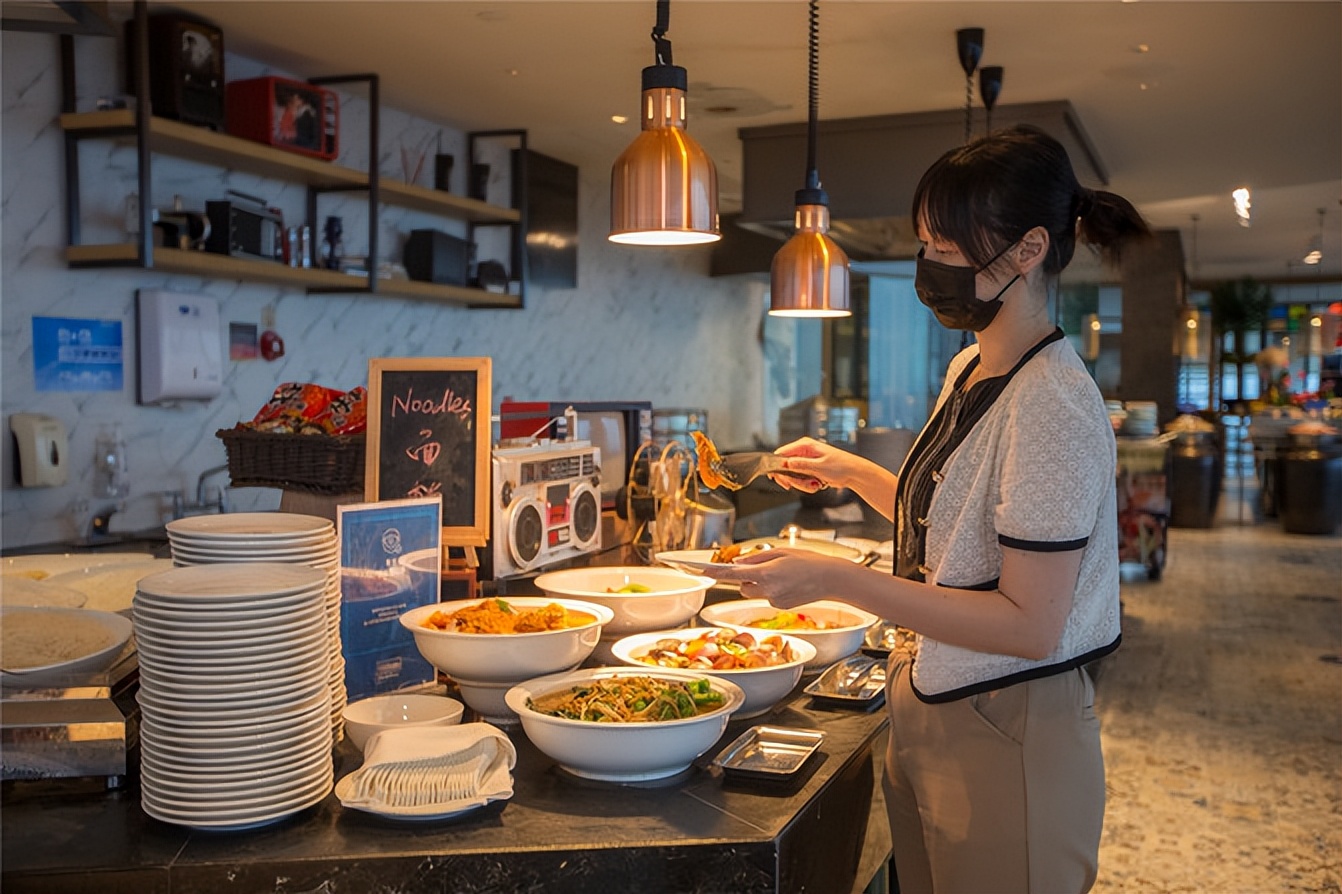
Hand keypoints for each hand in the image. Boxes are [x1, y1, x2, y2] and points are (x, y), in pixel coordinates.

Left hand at [705, 548, 857, 608]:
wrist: (830, 579)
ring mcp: (774, 601)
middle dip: (746, 577)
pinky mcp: (781, 607)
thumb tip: (737, 563)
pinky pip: (768, 597)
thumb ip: (756, 559)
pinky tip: (789, 584)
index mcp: (766, 573)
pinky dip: (772, 590)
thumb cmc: (807, 561)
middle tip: (764, 567)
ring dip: (759, 584)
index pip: (732, 574)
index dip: (714, 572)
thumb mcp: (780, 552)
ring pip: (754, 592)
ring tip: (781, 575)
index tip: (700, 569)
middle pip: (742, 586)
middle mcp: (767, 590)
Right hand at [767, 437, 866, 493]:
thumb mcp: (819, 466)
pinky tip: (817, 484)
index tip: (776, 478)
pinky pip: (801, 478)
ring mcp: (806, 460)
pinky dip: (807, 484)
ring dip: (801, 483)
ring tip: (814, 485)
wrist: (854, 473)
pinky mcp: (810, 469)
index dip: (776, 466)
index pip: (781, 453)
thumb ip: (801, 465)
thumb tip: (785, 463)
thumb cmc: (841, 466)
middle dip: (791, 478)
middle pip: (785, 466)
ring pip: (793, 475)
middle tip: (793, 486)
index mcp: (805, 445)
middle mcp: (803, 451)